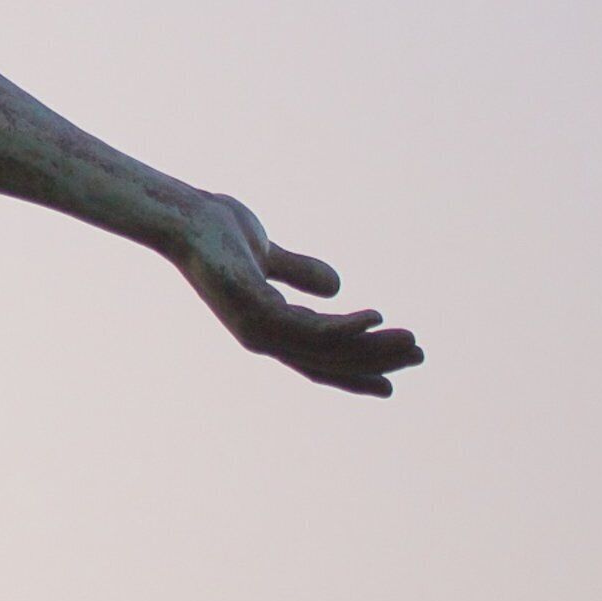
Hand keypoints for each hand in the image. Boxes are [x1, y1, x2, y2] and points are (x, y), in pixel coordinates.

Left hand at [169, 191, 422, 394]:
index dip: (354, 372)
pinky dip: (344, 327)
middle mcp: (262, 334)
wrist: (183, 216)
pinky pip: (307, 328)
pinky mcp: (252, 308)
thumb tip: (336, 287)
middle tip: (418, 356)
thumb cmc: (216, 232)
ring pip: (325, 349)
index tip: (390, 384)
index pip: (318, 360)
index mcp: (268, 324)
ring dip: (371, 348)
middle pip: (328, 360)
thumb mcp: (268, 254)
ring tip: (411, 341)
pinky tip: (375, 317)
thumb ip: (298, 272)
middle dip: (375, 362)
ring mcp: (255, 325)